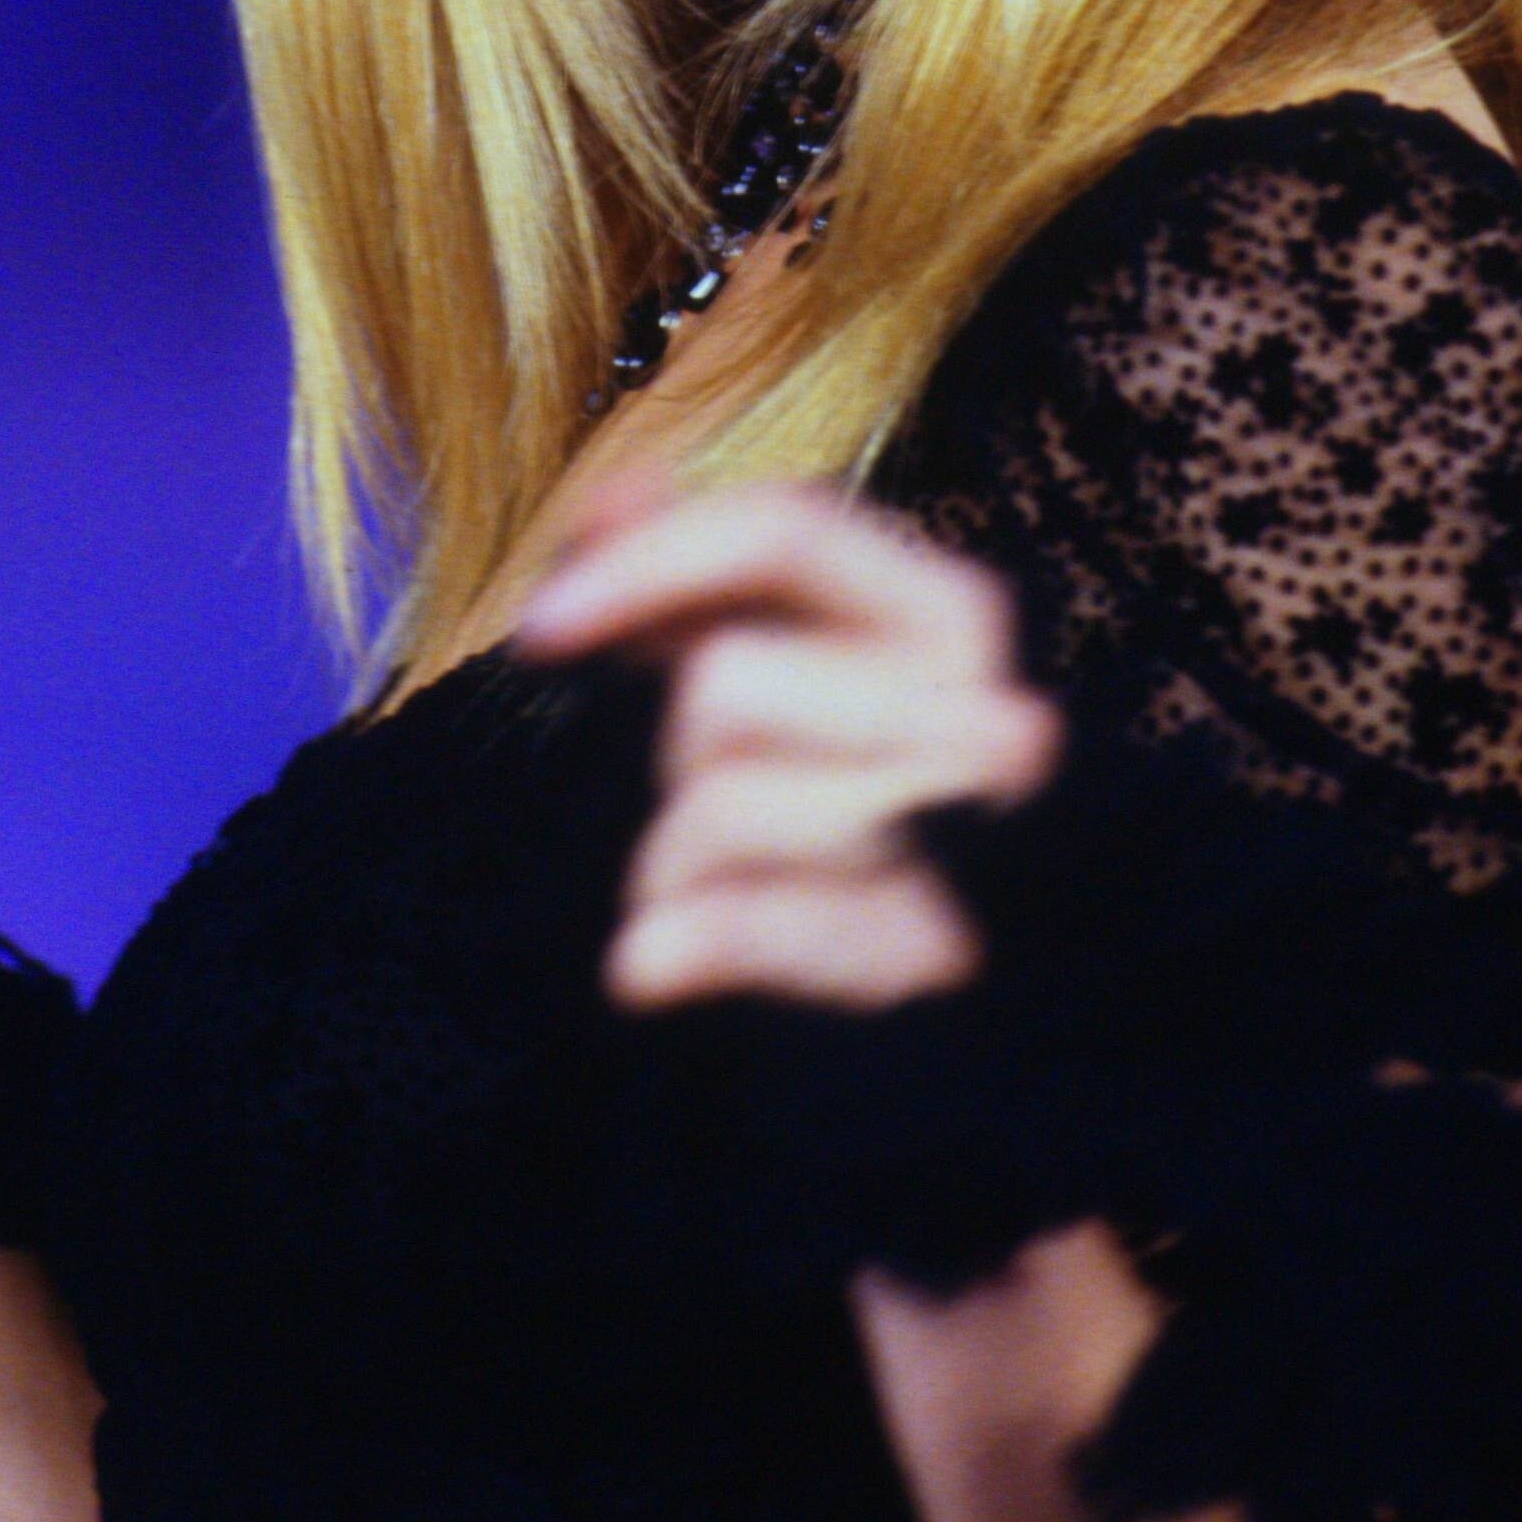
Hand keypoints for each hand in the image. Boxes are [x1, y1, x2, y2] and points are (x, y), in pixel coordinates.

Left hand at [518, 480, 1060, 1012]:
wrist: (975, 1032)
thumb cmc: (841, 820)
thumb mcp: (773, 668)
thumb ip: (690, 573)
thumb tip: (615, 490)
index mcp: (946, 611)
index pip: (784, 528)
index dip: (646, 562)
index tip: (540, 628)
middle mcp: (981, 708)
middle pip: (727, 679)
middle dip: (678, 754)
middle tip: (701, 814)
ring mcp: (965, 842)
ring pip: (718, 807)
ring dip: (674, 863)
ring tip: (728, 895)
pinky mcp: (930, 964)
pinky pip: (743, 927)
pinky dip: (687, 947)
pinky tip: (665, 966)